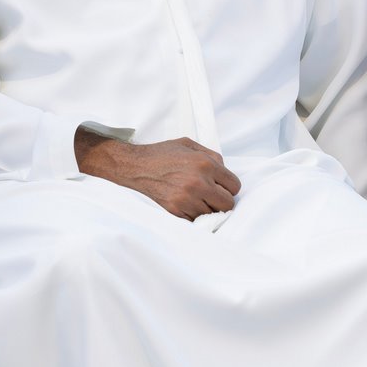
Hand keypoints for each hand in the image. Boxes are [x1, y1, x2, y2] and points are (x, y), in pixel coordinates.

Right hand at [75, 130, 240, 218]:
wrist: (132, 167)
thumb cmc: (160, 155)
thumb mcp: (187, 145)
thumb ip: (211, 155)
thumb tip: (225, 171)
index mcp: (205, 164)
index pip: (235, 186)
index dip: (227, 187)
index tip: (219, 186)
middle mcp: (198, 182)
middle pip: (227, 204)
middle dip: (220, 200)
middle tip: (209, 195)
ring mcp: (186, 199)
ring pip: (212, 215)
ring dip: (206, 209)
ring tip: (193, 199)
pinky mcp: (175, 212)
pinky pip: (196, 221)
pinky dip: (192, 215)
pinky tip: (184, 204)